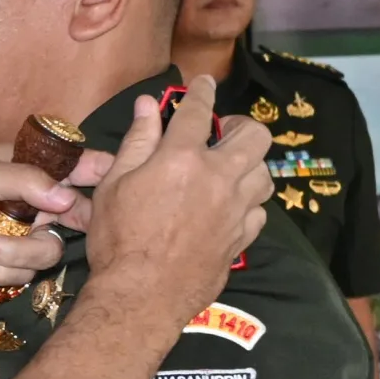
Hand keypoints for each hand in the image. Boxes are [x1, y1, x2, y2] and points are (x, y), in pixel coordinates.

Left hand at [0, 149, 107, 288]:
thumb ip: (24, 181)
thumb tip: (66, 198)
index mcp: (32, 169)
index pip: (79, 165)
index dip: (101, 171)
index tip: (113, 178)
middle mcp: (37, 202)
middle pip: (79, 215)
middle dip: (66, 223)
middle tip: (44, 223)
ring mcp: (27, 235)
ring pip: (49, 250)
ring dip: (12, 251)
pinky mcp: (13, 264)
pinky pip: (25, 272)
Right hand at [85, 77, 271, 328]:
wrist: (142, 295)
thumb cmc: (119, 239)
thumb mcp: (115, 184)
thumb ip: (137, 142)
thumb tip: (147, 106)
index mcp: (181, 159)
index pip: (198, 111)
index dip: (202, 92)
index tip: (204, 83)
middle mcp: (218, 178)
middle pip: (254, 135)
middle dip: (240, 126)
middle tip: (221, 134)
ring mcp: (236, 209)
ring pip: (264, 172)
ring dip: (249, 164)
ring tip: (229, 169)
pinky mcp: (242, 237)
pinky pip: (260, 209)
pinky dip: (248, 201)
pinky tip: (230, 205)